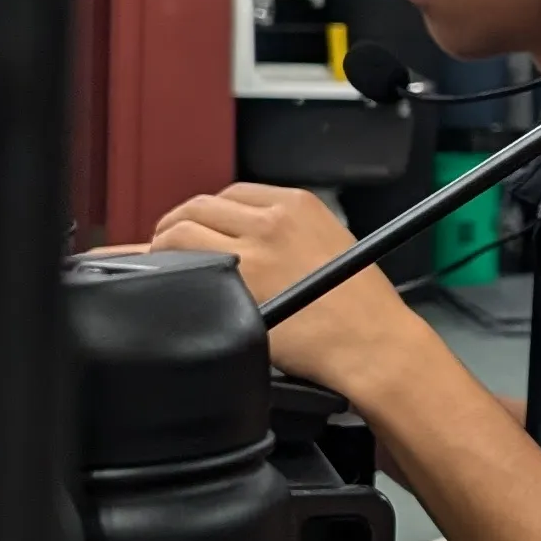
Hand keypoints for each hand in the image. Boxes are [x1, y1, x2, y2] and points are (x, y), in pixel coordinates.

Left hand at [149, 181, 412, 392]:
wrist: (375, 345)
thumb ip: (287, 232)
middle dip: (179, 226)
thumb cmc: (362, 308)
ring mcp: (251, 252)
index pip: (230, 195)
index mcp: (296, 204)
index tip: (201, 230)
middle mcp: (271, 220)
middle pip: (199, 207)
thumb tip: (245, 238)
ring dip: (165, 247)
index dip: (208, 214)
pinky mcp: (236, 287)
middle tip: (170, 249)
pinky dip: (169, 273)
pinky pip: (183, 268)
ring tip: (166, 267)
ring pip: (181, 231)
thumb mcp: (332, 243)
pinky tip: (170, 286)